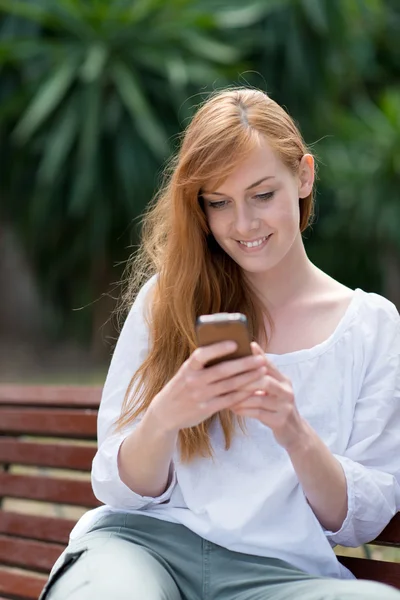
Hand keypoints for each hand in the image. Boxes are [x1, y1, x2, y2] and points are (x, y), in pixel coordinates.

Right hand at [148, 341, 267, 433]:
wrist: (166, 412)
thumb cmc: (182, 387)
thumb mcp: (186, 372)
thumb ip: (203, 364)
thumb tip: (231, 352)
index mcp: (188, 367)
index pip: (202, 354)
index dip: (218, 348)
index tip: (235, 343)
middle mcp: (193, 381)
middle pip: (223, 370)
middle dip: (245, 364)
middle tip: (260, 359)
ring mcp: (200, 396)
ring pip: (230, 385)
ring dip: (248, 378)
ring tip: (262, 372)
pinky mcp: (206, 409)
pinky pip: (229, 400)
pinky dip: (243, 394)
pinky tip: (254, 389)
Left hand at [231, 342, 307, 450]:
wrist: (294, 433)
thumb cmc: (276, 408)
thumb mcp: (273, 391)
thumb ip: (261, 378)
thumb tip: (241, 361)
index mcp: (284, 381)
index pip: (269, 365)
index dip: (258, 356)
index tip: (246, 346)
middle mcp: (286, 391)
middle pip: (265, 380)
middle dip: (244, 380)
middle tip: (226, 379)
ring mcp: (285, 406)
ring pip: (260, 398)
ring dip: (240, 397)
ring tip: (226, 396)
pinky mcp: (280, 420)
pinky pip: (258, 413)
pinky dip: (244, 410)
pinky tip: (233, 409)